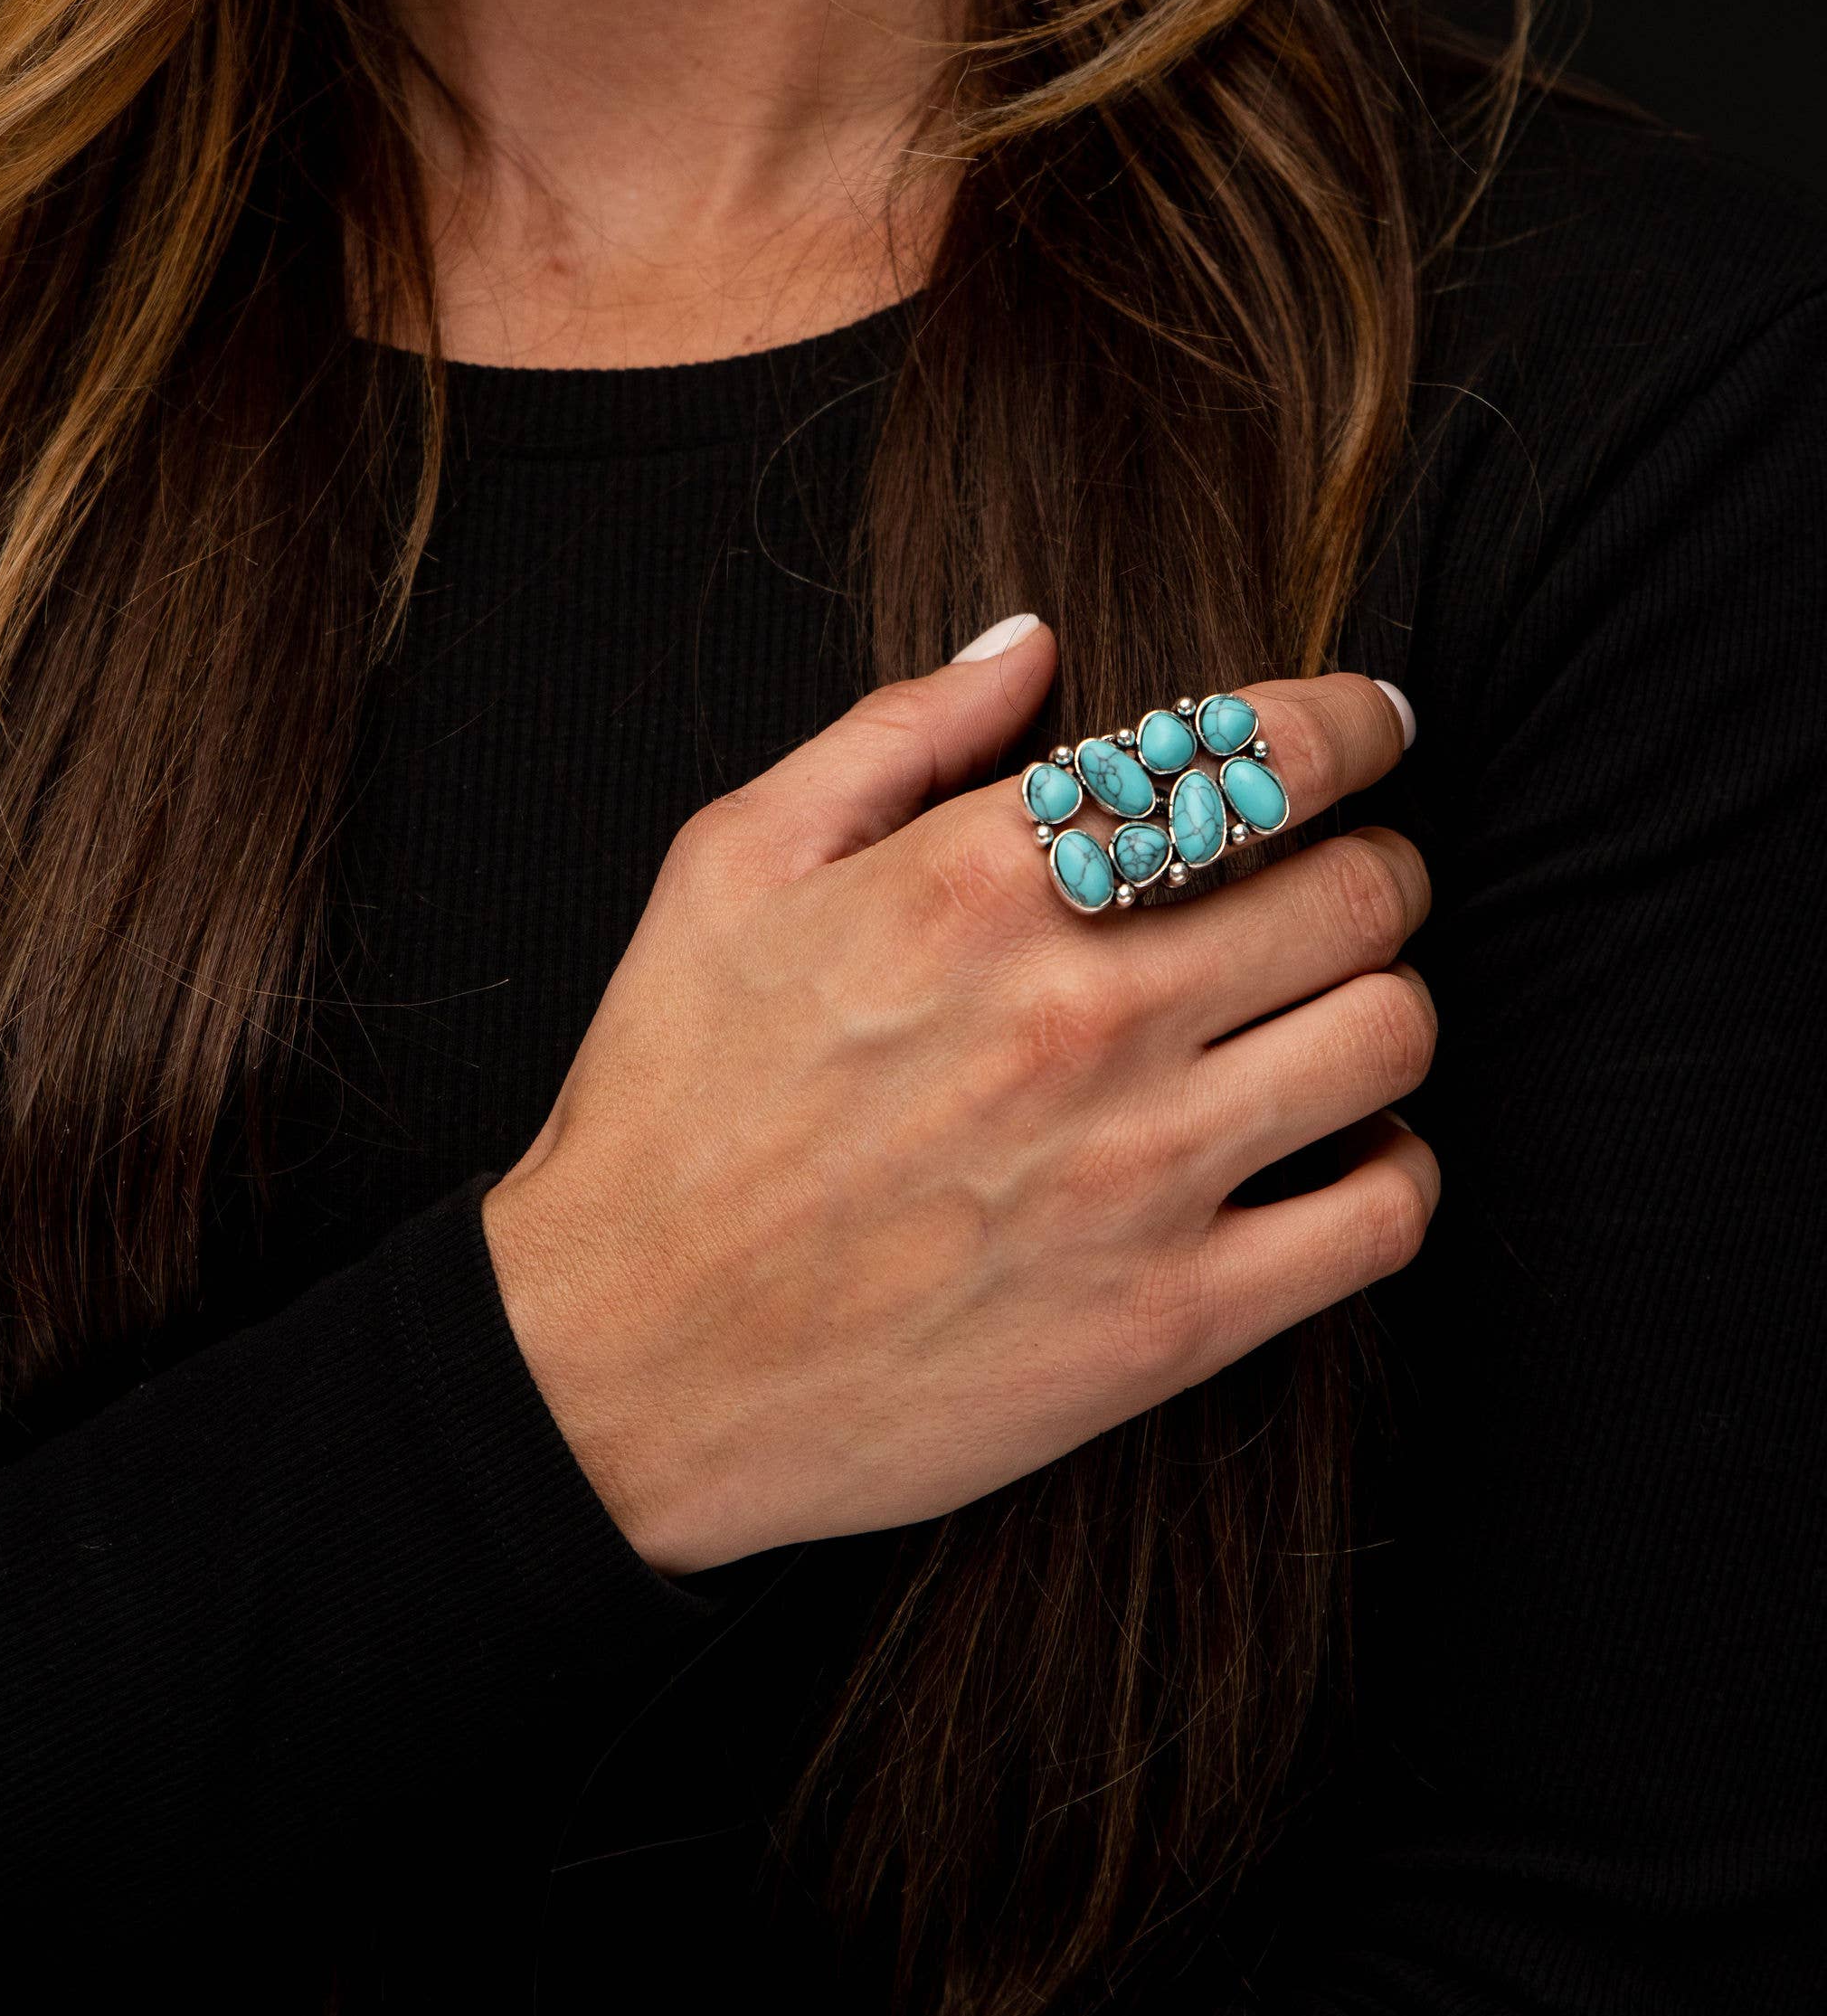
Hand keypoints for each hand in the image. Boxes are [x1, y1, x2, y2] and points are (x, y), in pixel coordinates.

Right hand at [483, 628, 1436, 1574]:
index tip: (1372, 731)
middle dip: (1380, 863)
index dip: (1353, 725)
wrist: (618, 1369)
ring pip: (1392, 1036)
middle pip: (1358, 891)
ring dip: (1391, 1001)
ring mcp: (1137, 1174)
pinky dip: (1396, 1168)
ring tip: (1340, 1010)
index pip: (1255, 754)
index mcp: (979, 884)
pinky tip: (1341, 1151)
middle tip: (1354, 876)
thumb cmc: (665, 1110)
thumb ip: (894, 735)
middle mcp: (1081, 1014)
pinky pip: (1383, 1217)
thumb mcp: (729, 870)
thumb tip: (1034, 646)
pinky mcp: (1167, 1321)